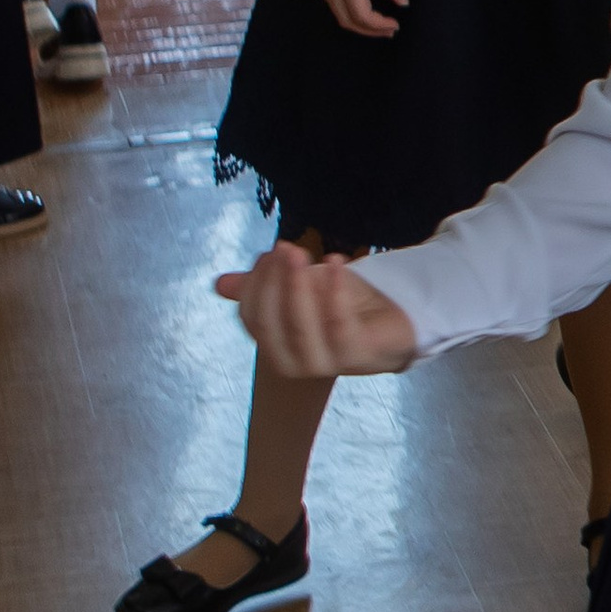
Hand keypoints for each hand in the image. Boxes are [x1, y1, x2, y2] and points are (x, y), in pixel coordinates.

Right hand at [220, 241, 416, 377]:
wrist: (391, 325)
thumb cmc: (338, 308)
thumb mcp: (298, 289)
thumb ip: (261, 287)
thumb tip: (219, 284)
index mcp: (274, 347)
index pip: (250, 316)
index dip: (255, 282)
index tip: (269, 252)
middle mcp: (293, 363)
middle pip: (269, 322)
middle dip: (272, 281)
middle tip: (285, 247)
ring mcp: (325, 364)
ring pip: (299, 326)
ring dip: (297, 285)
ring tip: (301, 252)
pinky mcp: (357, 355)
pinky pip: (339, 324)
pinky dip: (335, 290)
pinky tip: (336, 262)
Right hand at [316, 0, 407, 35]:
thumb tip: (403, 3)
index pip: (363, 16)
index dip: (379, 25)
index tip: (396, 24)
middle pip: (348, 21)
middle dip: (369, 30)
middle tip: (389, 29)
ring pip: (339, 14)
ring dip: (358, 23)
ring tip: (378, 23)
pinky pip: (334, 4)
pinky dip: (349, 13)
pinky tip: (363, 9)